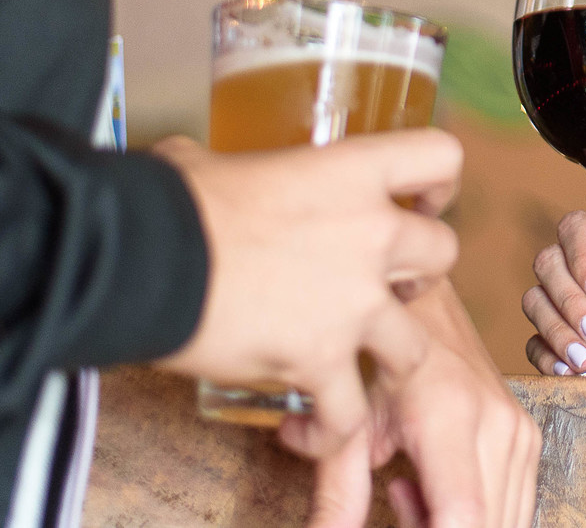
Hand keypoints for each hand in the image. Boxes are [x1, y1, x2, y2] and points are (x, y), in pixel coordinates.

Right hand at [149, 132, 461, 489]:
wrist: (142, 258)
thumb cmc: (172, 204)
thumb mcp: (211, 163)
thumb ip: (231, 168)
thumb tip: (192, 166)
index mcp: (352, 172)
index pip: (439, 158)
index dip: (438, 184)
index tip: (422, 203)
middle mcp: (371, 234)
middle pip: (443, 254)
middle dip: (420, 275)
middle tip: (385, 286)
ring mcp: (354, 302)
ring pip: (415, 346)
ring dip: (391, 357)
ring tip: (360, 363)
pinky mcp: (322, 360)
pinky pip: (351, 412)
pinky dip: (333, 427)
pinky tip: (308, 422)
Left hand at [278, 282, 540, 527]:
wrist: (429, 315)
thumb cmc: (386, 363)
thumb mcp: (353, 426)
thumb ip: (339, 490)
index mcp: (451, 417)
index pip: (463, 514)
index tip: (399, 518)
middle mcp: (499, 425)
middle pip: (485, 526)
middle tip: (396, 504)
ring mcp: (521, 433)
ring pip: (504, 522)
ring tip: (412, 495)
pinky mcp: (530, 440)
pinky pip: (513, 507)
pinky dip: (476, 518)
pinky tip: (436, 494)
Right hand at [523, 211, 585, 382]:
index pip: (580, 228)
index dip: (580, 253)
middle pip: (549, 263)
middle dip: (568, 299)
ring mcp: (581, 311)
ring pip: (537, 301)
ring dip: (555, 329)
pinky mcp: (573, 346)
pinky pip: (537, 343)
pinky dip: (546, 355)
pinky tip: (569, 370)